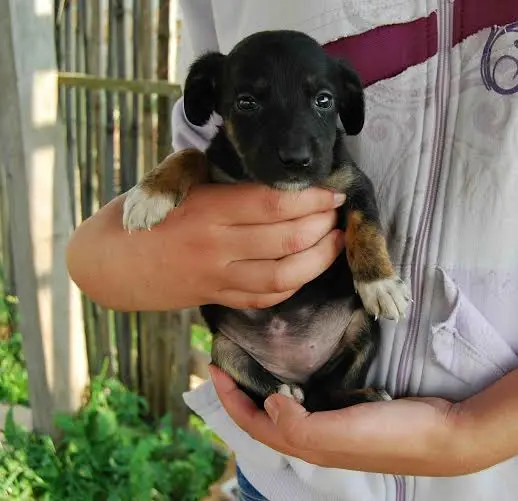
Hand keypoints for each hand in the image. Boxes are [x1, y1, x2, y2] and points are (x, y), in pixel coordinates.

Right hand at [67, 183, 343, 310]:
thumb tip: (259, 166)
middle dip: (322, 225)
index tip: (333, 191)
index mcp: (205, 210)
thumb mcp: (170, 183)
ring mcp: (217, 278)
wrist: (109, 265)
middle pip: (285, 239)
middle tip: (338, 212)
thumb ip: (210, 173)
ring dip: (318, 259)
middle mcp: (216, 247)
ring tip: (335, 241)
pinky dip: (293, 285)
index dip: (310, 197)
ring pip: (282, 276)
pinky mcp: (216, 298)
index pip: (271, 204)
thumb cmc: (139, 216)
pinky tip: (308, 269)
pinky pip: (264, 298)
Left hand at [210, 366, 496, 476]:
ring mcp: (329, 421)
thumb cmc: (390, 434)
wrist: (442, 433)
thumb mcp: (340, 435)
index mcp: (305, 444)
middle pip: (263, 416)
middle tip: (228, 361)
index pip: (253, 423)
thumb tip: (268, 404)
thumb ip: (298, 427)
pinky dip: (290, 380)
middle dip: (240, 391)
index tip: (213, 367)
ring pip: (283, 405)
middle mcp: (311, 435)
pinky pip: (306, 395)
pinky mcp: (345, 406)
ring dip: (262, 384)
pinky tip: (291, 364)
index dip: (229, 399)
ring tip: (252, 359)